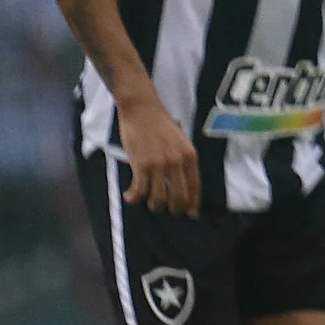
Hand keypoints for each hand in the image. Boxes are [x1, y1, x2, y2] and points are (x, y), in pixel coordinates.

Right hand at [117, 93, 199, 214]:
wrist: (142, 110)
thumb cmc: (160, 125)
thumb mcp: (180, 142)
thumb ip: (183, 161)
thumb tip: (182, 183)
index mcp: (190, 156)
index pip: (195, 186)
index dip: (192, 203)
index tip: (190, 214)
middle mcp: (177, 162)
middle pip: (178, 196)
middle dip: (173, 208)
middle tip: (166, 210)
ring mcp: (160, 164)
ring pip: (158, 198)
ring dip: (153, 205)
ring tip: (147, 201)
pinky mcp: (142, 165)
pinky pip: (139, 191)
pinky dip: (134, 197)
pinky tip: (130, 196)